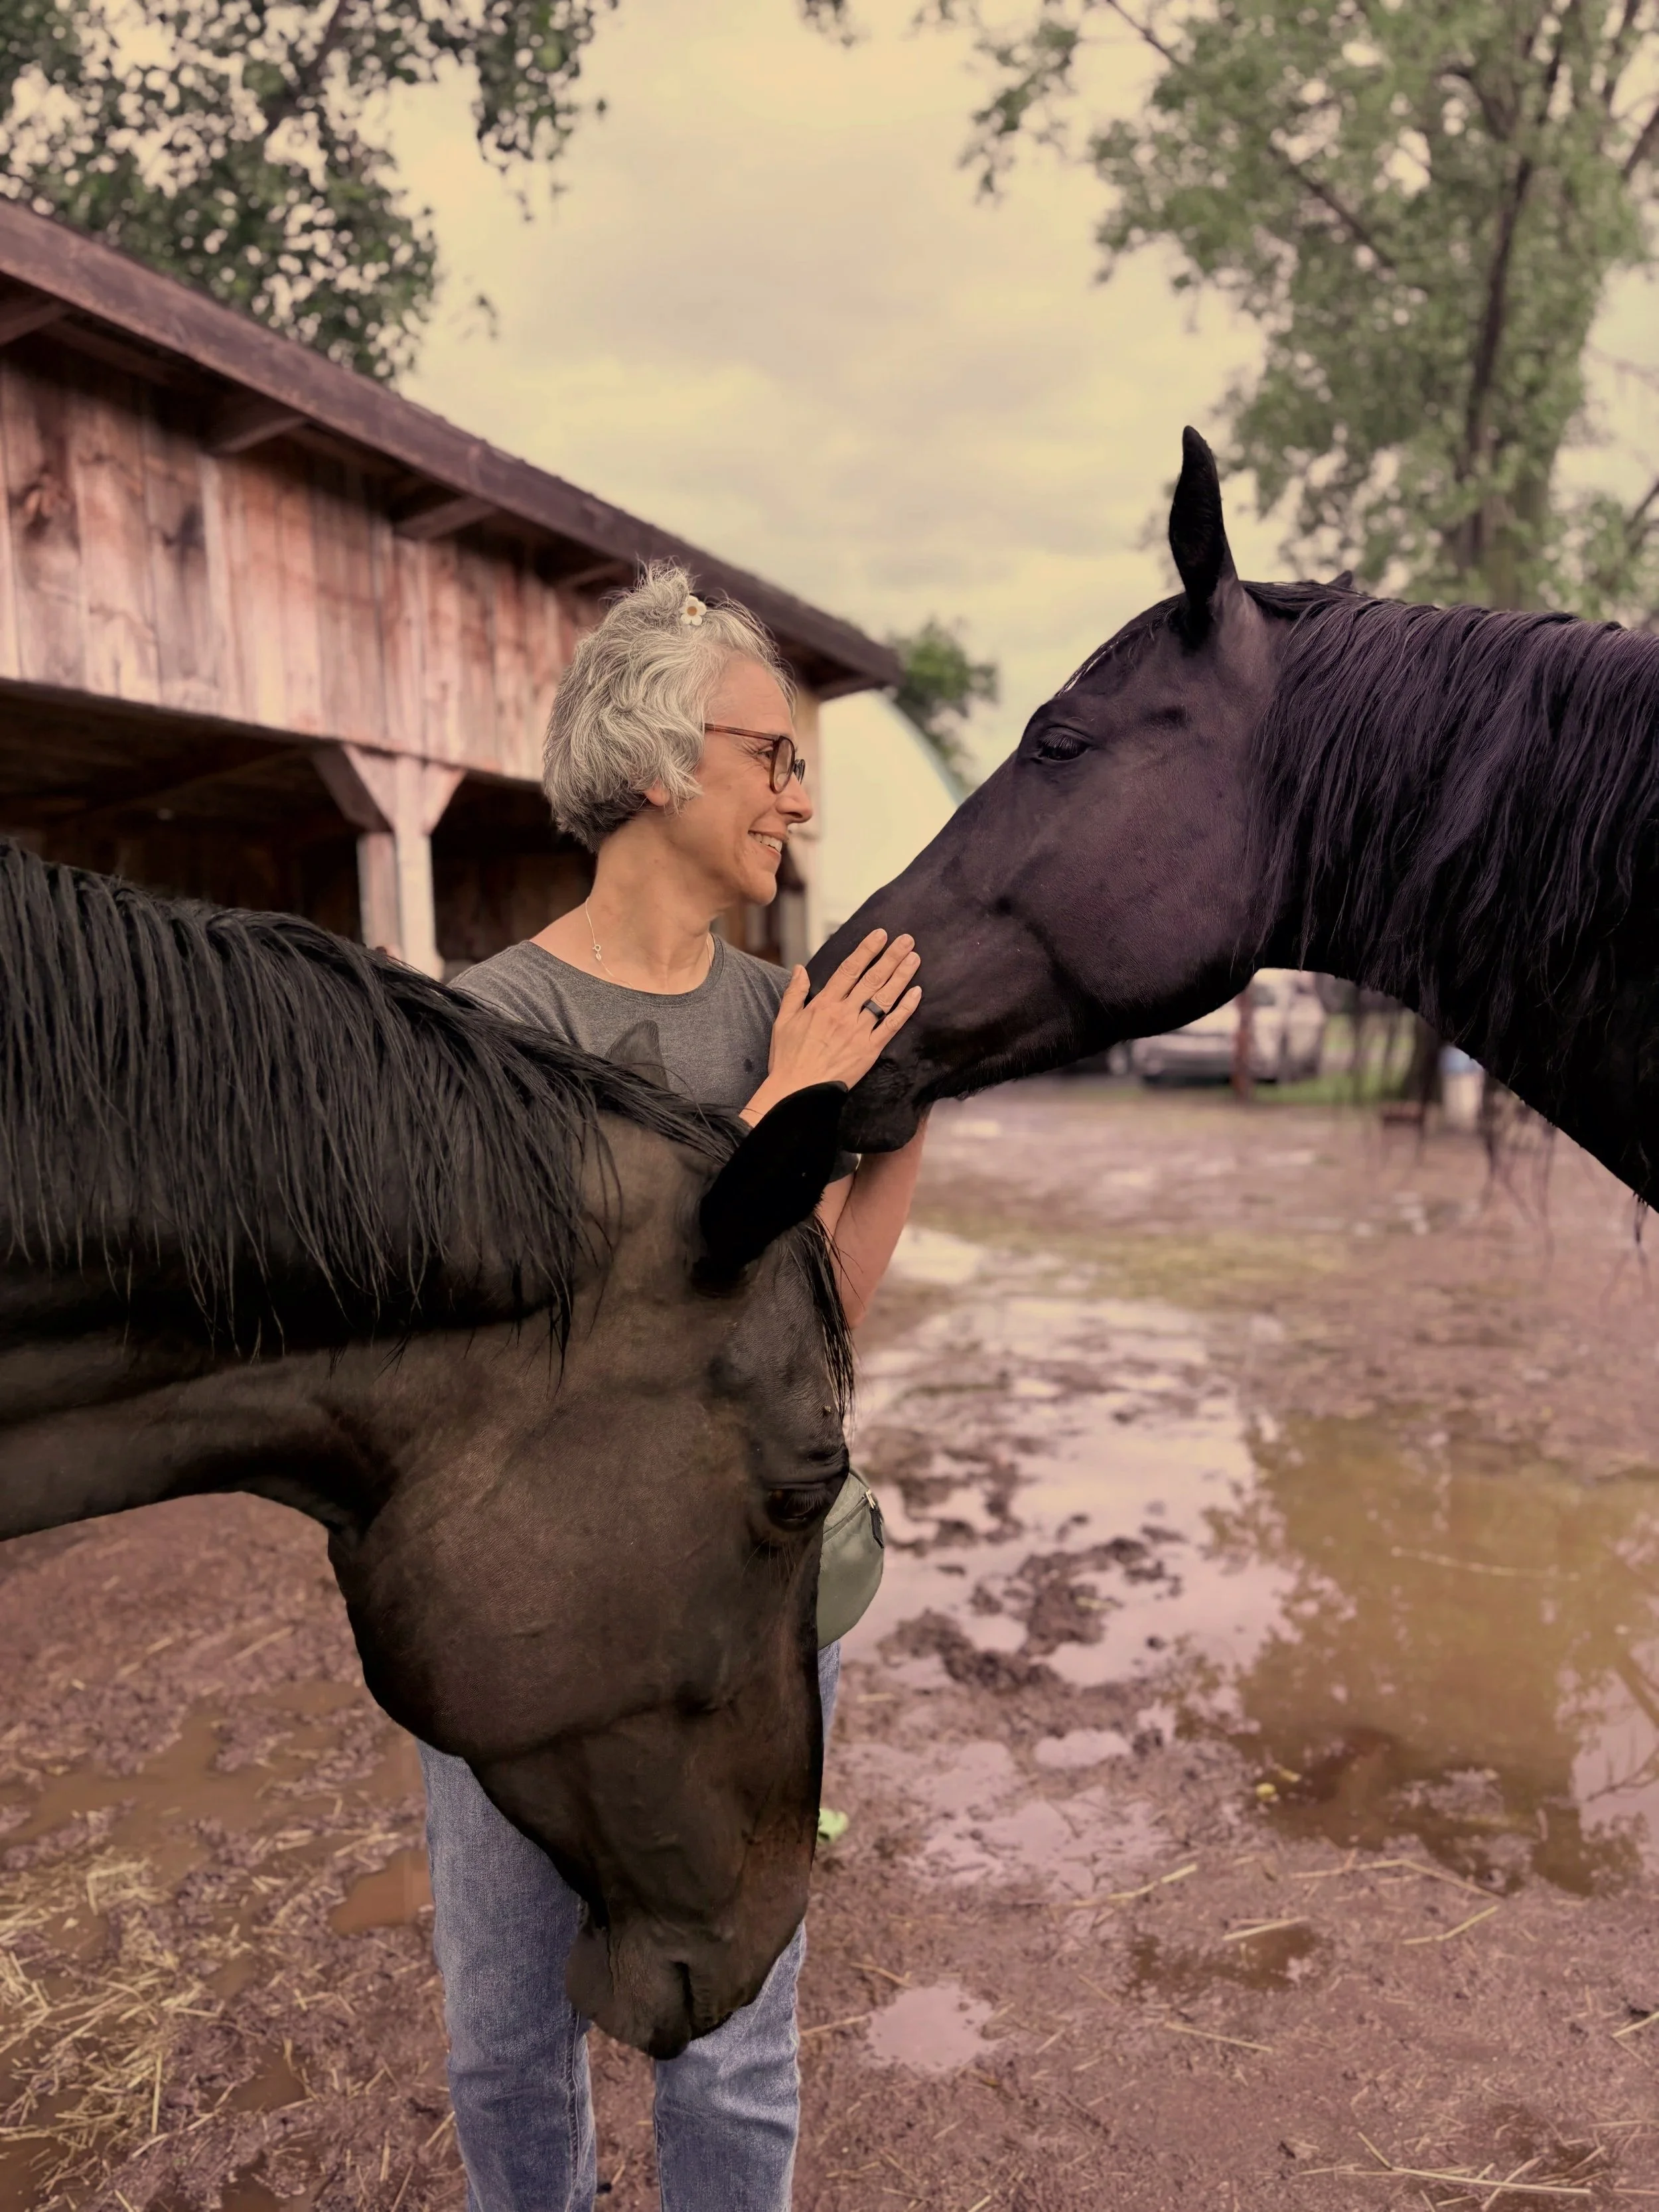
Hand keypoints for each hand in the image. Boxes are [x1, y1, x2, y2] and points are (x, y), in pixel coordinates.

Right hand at [742, 931, 920, 1122]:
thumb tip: (800, 968)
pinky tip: (916, 993)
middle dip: (891, 957)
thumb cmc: (788, 1058)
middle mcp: (844, 1013)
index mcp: (824, 1004)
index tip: (880, 935)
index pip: (849, 970)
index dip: (866, 950)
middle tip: (907, 940)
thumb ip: (795, 993)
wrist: (797, 1091)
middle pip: (872, 979)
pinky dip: (905, 1009)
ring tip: (914, 958)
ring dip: (901, 976)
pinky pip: (891, 1025)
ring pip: (885, 998)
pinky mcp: (870, 1050)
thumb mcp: (783, 1021)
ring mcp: (859, 1031)